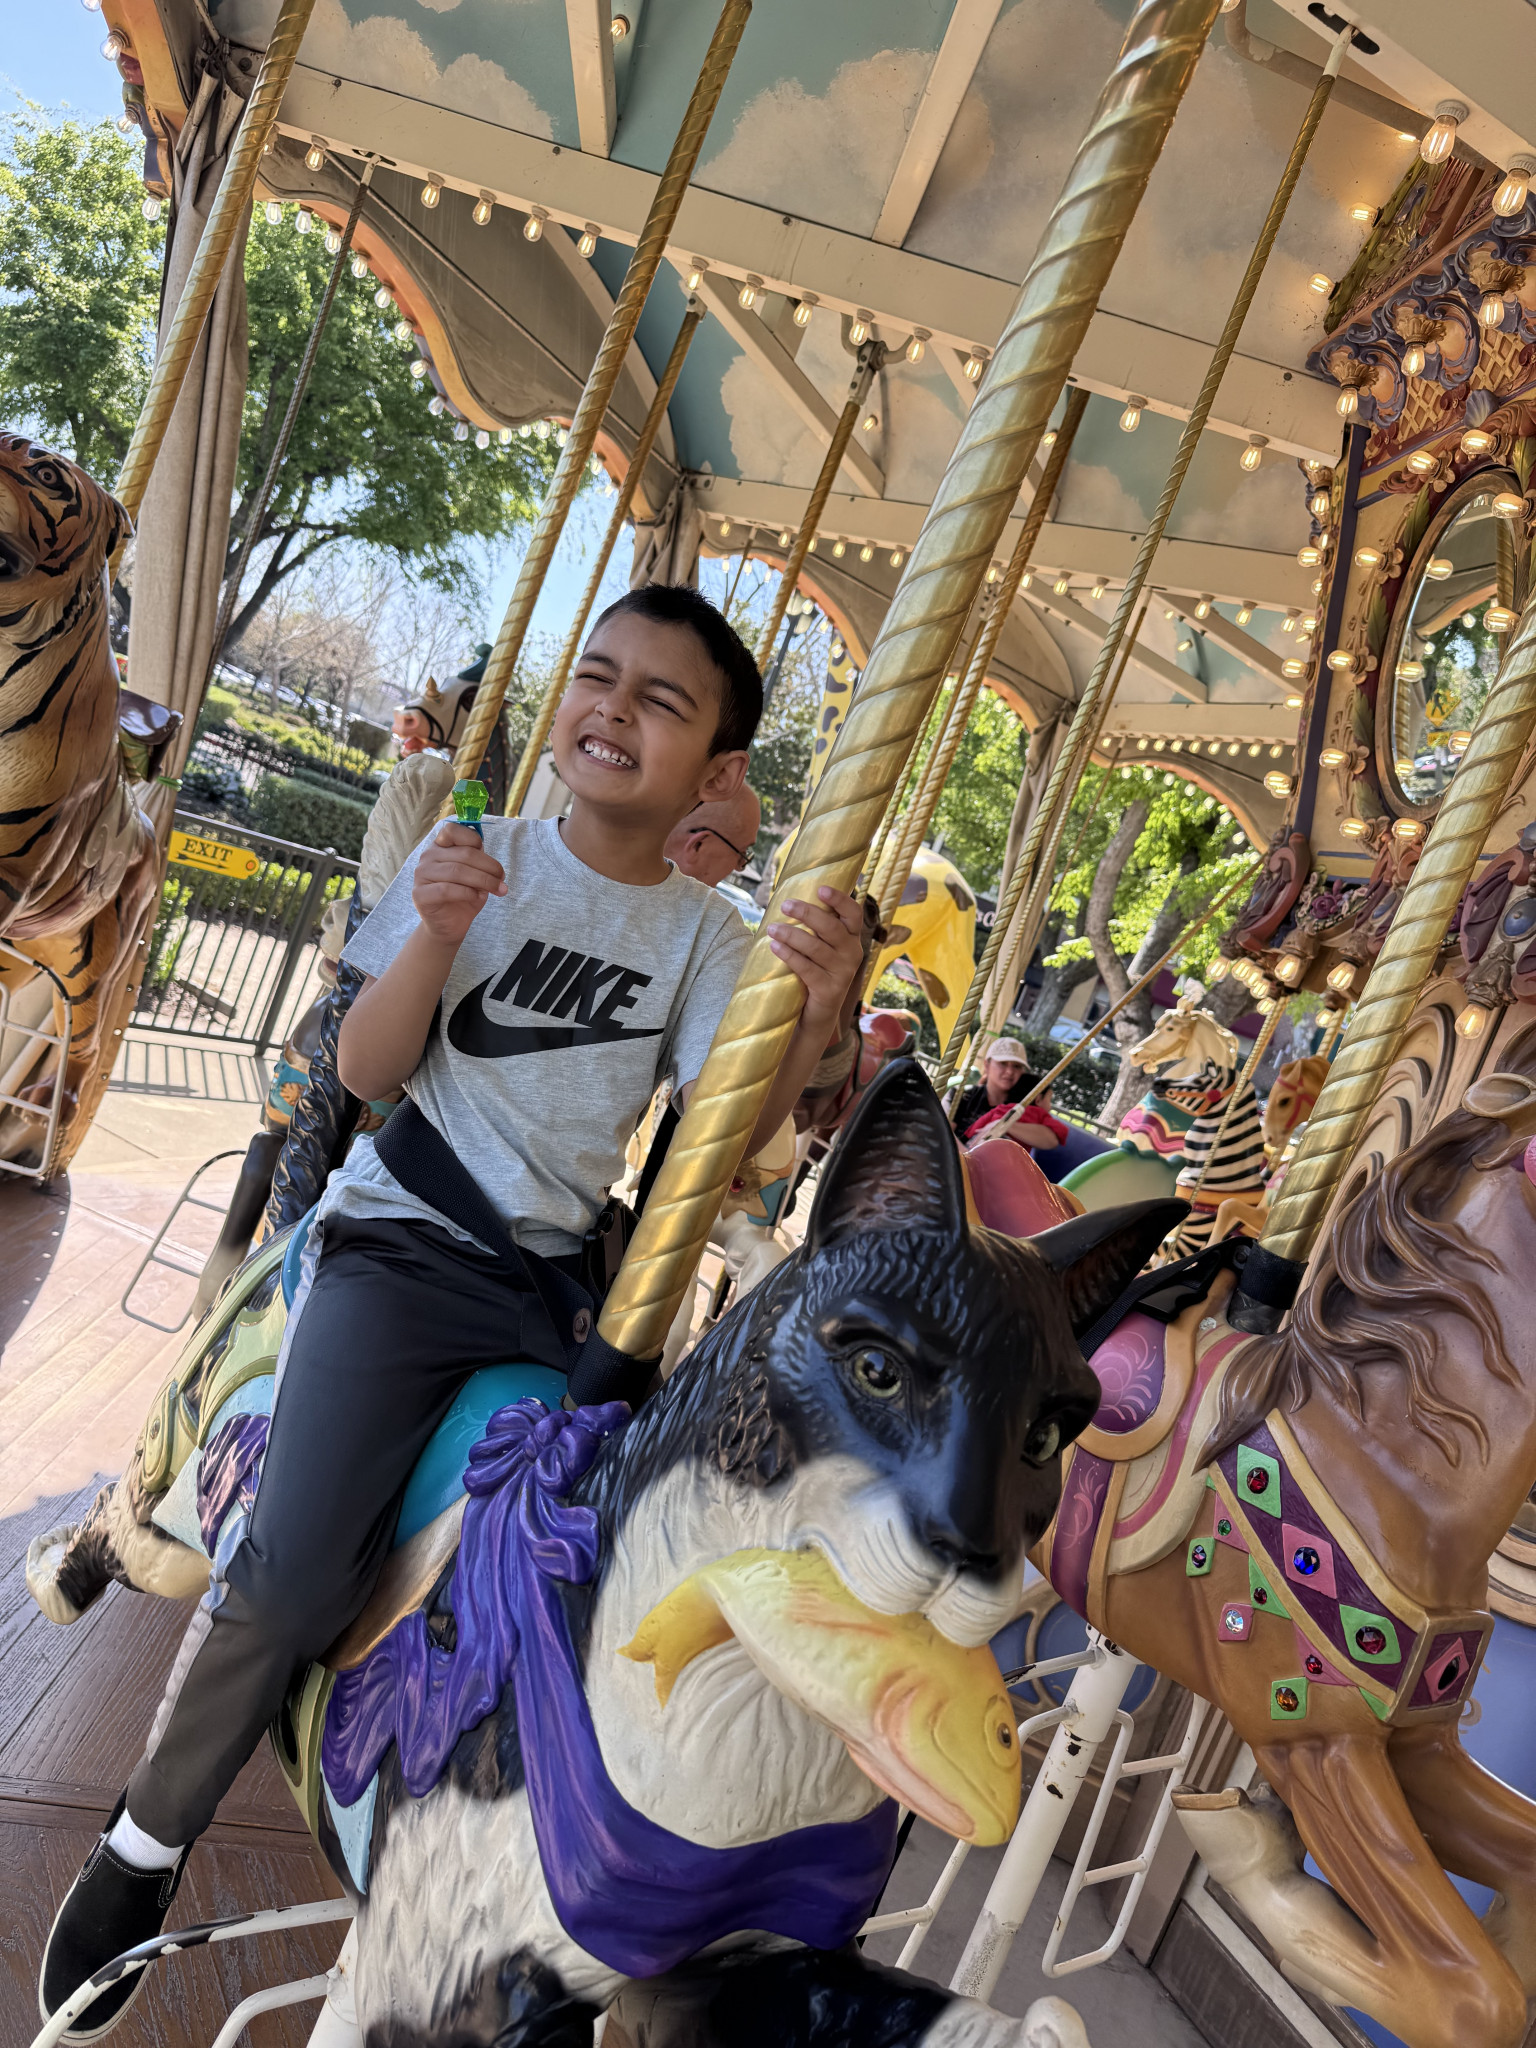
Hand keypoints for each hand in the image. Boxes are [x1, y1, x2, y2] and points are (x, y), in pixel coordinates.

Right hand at [412, 822, 506, 945]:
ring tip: (498, 890)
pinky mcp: (420, 894)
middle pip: (464, 854)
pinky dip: (467, 893)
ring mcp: (421, 874)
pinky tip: (477, 897)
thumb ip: (480, 861)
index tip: (488, 856)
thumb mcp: (476, 874)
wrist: (448, 925)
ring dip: (483, 881)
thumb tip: (494, 865)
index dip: (474, 840)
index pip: (453, 830)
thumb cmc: (463, 896)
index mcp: (440, 846)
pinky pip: (447, 890)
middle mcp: (428, 856)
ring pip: (457, 871)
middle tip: (502, 879)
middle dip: (489, 867)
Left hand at [768, 887, 864, 1029]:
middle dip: (807, 913)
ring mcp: (843, 973)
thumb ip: (815, 929)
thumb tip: (789, 900)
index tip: (821, 889)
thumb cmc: (815, 973)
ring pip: (816, 947)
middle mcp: (852, 954)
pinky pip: (807, 969)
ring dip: (791, 934)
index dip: (840, 900)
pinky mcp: (829, 991)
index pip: (853, 914)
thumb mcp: (821, 949)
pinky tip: (774, 946)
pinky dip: (789, 955)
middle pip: (832, 927)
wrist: (817, 1015)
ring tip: (772, 928)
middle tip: (785, 904)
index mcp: (852, 939)